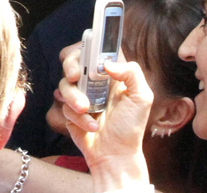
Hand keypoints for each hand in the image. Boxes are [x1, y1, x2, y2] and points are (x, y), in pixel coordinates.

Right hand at [59, 60, 152, 191]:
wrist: (116, 155)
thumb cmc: (131, 127)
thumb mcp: (142, 98)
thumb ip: (131, 73)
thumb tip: (106, 64)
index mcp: (109, 76)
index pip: (93, 53)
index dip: (86, 49)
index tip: (85, 56)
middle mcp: (92, 83)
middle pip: (72, 62)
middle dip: (71, 67)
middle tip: (75, 77)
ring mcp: (79, 97)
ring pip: (64, 85)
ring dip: (74, 97)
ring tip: (87, 110)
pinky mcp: (70, 112)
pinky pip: (64, 107)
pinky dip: (78, 117)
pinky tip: (92, 126)